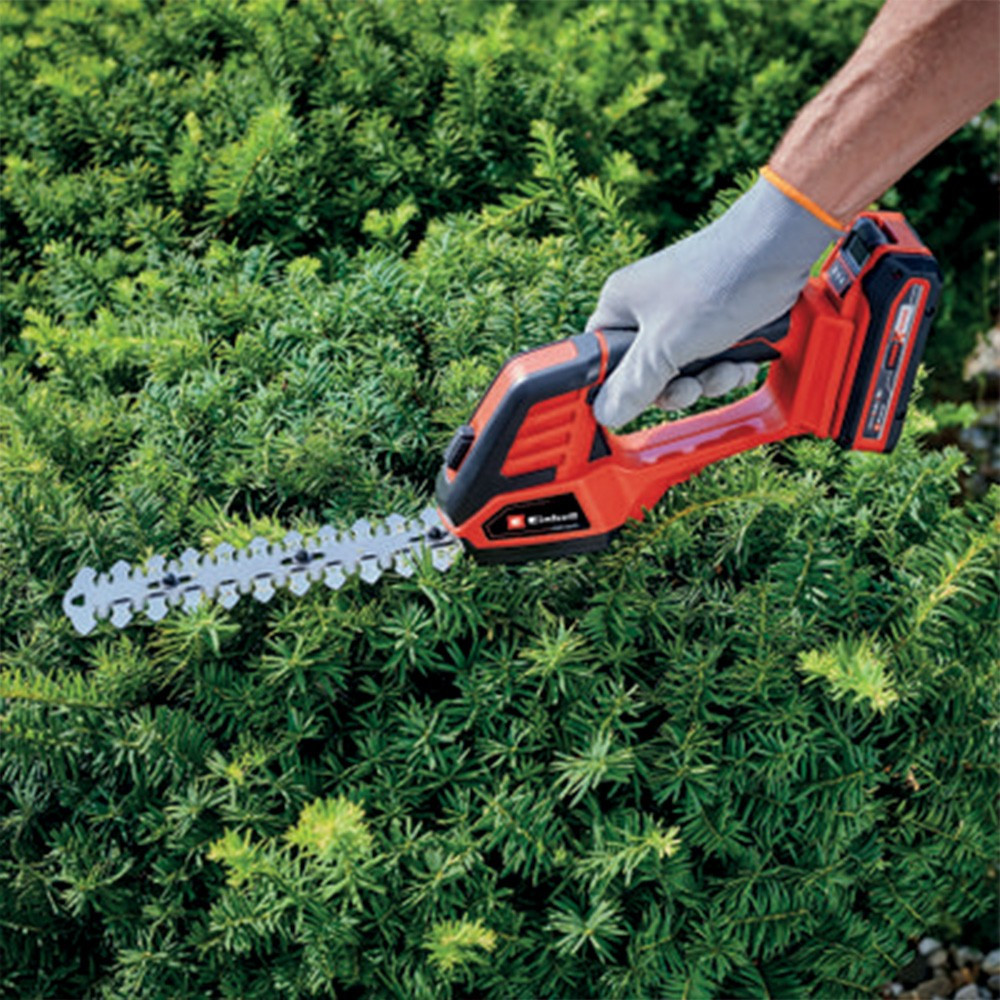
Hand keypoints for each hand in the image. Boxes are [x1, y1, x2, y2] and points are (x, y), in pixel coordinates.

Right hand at [587, 172, 841, 428]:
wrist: (780, 247)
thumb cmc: (719, 278)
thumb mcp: (666, 345)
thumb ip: (633, 384)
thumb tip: (606, 413)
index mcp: (621, 306)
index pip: (602, 360)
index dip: (618, 387)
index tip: (636, 403)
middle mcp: (648, 309)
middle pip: (648, 373)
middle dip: (676, 387)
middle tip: (690, 388)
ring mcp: (684, 315)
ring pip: (684, 371)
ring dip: (708, 380)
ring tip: (725, 369)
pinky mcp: (717, 320)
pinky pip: (712, 360)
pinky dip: (728, 367)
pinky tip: (741, 361)